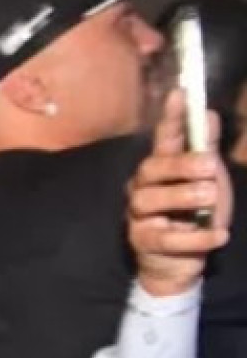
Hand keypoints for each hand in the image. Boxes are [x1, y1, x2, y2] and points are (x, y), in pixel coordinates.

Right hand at [128, 89, 231, 298]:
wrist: (180, 263)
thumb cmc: (193, 215)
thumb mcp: (208, 180)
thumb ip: (206, 150)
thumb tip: (209, 115)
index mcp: (161, 169)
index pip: (163, 139)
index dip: (171, 118)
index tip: (181, 95)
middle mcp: (142, 188)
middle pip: (150, 169)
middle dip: (180, 165)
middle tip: (210, 167)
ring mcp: (138, 216)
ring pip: (148, 201)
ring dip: (182, 197)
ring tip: (210, 199)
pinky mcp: (143, 242)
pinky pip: (165, 238)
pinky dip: (196, 237)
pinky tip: (219, 235)